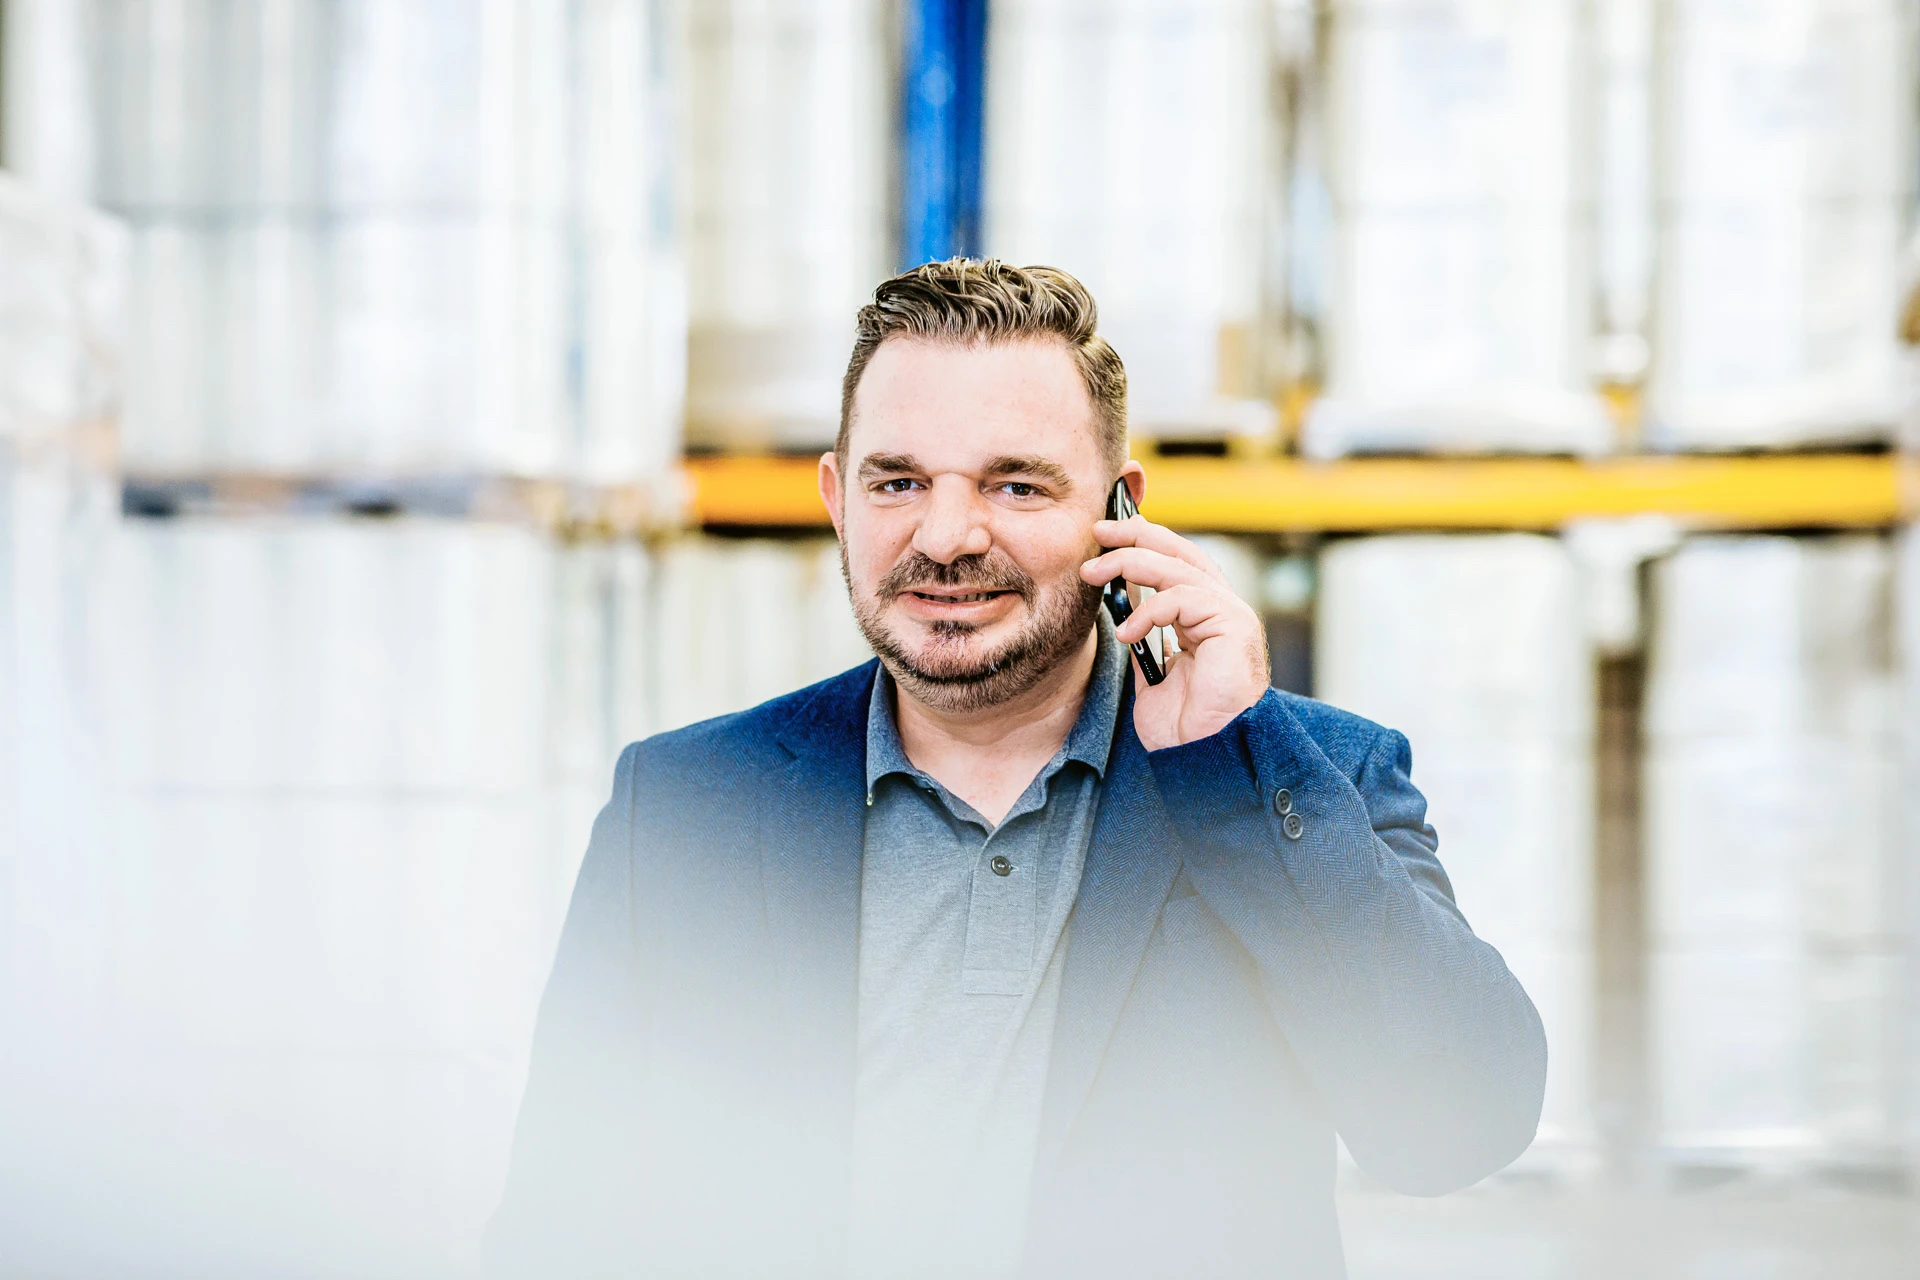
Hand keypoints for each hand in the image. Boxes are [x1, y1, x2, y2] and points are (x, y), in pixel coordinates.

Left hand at [1080, 517, 1269, 750]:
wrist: (1201, 756)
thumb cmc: (1181, 723)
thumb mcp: (1151, 668)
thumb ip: (1144, 634)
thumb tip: (1118, 602)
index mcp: (1205, 617)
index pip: (1176, 563)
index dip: (1143, 543)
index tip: (1105, 537)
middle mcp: (1222, 610)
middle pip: (1181, 552)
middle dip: (1136, 535)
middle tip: (1098, 531)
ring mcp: (1232, 615)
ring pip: (1178, 568)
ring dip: (1129, 563)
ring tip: (1093, 574)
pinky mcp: (1234, 626)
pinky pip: (1184, 598)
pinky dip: (1149, 610)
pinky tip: (1127, 633)